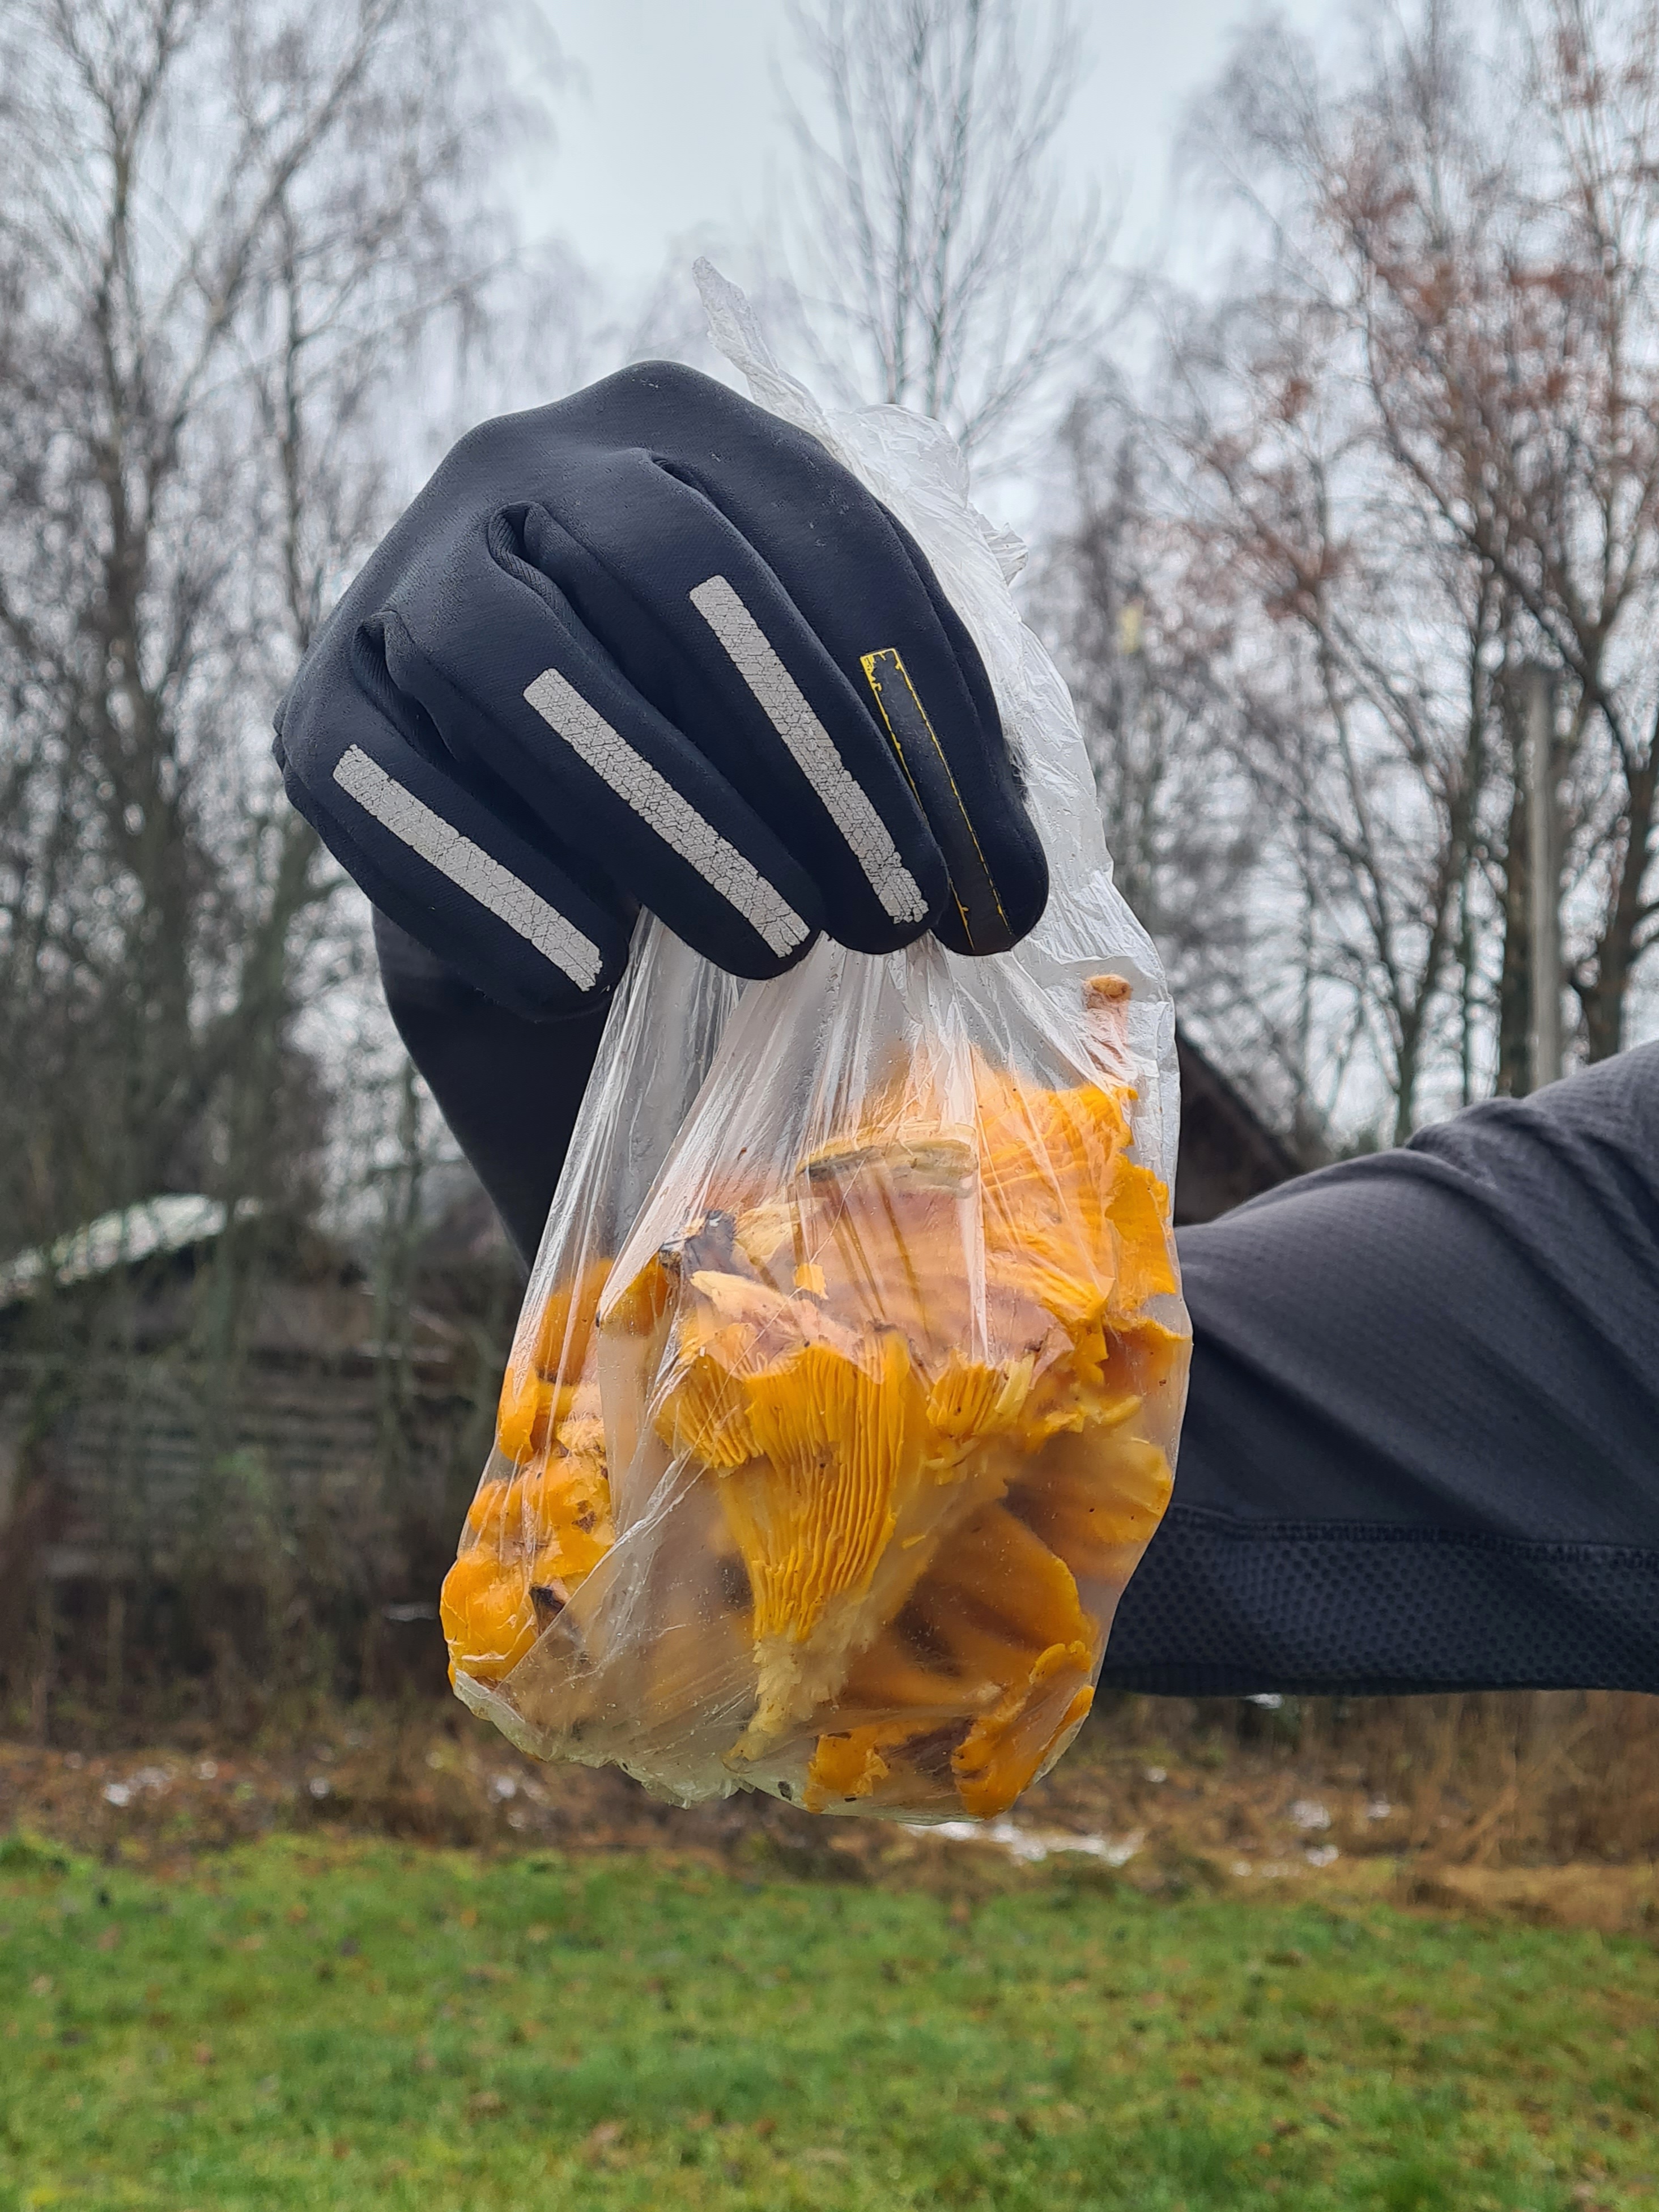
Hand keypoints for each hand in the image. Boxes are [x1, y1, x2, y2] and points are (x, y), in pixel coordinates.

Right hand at [274, 362, 1046, 1015]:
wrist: (553, 864)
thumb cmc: (727, 793)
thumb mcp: (829, 738)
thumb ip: (911, 746)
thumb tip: (1004, 878)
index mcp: (689, 434)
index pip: (832, 540)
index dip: (924, 721)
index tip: (993, 896)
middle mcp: (531, 461)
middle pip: (668, 568)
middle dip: (802, 754)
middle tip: (888, 918)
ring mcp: (410, 574)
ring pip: (509, 657)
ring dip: (658, 812)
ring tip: (772, 949)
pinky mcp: (322, 704)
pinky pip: (375, 782)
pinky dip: (482, 880)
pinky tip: (579, 979)